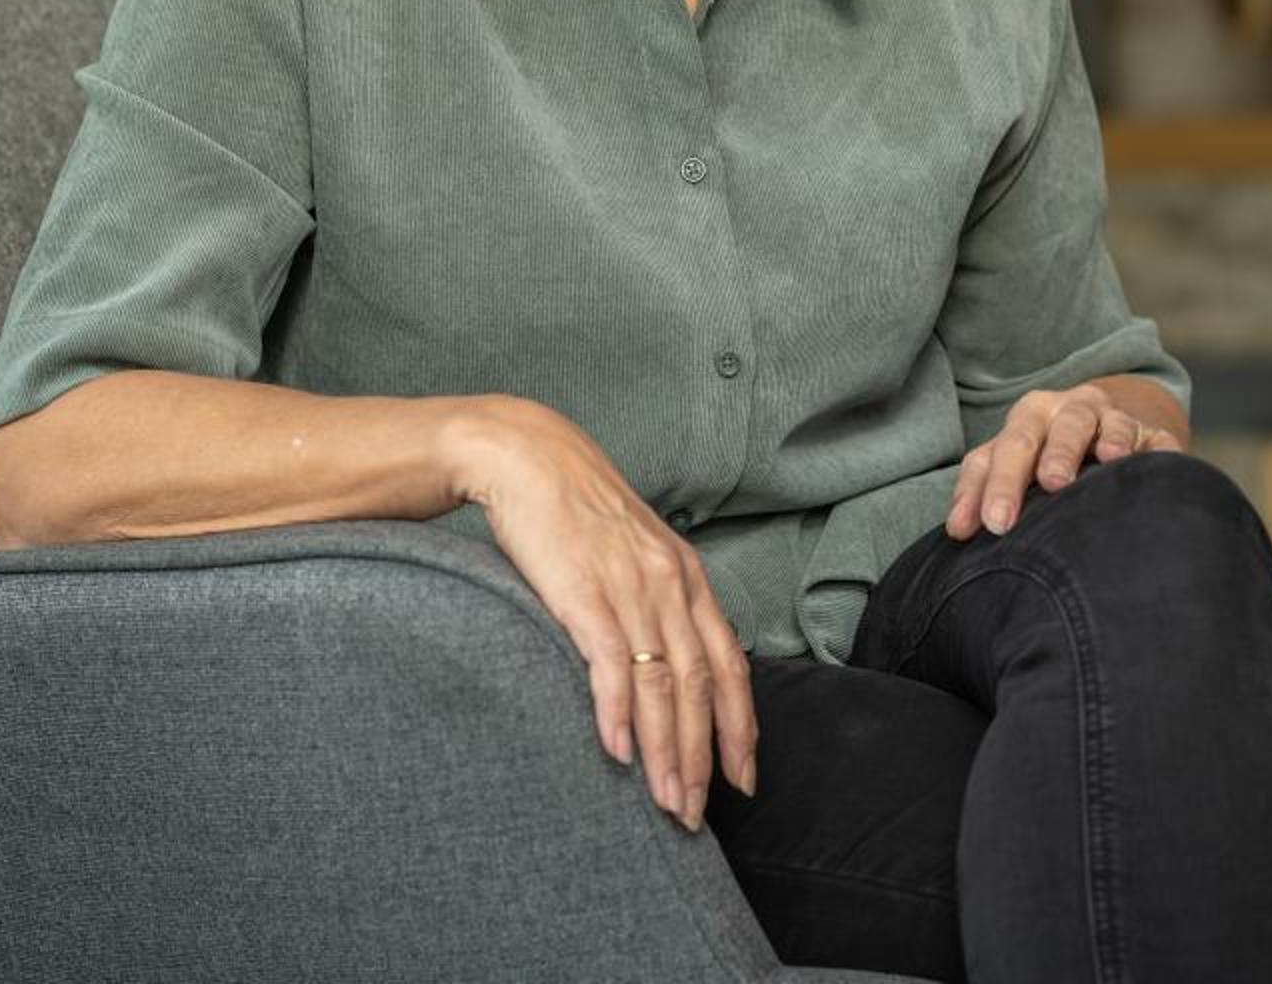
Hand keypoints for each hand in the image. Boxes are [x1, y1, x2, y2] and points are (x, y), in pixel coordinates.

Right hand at [447, 397, 756, 830]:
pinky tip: (618, 752)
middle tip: (695, 814)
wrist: (527, 457)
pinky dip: (617, 713)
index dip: (740, 726)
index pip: (729, 665)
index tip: (743, 778)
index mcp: (687, 578)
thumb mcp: (634, 551)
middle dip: (702, 758)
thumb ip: (657, 600)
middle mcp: (669, 585)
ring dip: (666, 752)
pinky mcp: (585, 593)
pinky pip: (610, 664)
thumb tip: (666, 662)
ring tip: (665, 802)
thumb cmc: (576, 510)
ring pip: (662, 685)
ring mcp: (630, 589)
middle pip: (700, 687)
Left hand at [944, 383, 1180, 539]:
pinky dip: (1156, 451)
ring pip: (1108, 423)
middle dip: (1055, 455)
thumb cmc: (1045, 451)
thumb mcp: (1011, 458)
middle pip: (1058, 428)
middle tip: (1051, 484)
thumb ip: (980, 488)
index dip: (996, 484)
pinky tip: (1152, 464)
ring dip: (1107, 438)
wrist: (1107, 418)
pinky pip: (1157, 439)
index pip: (1007, 448)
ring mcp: (1115, 418)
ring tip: (1105, 458)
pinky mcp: (1153, 433)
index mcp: (1030, 417)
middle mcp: (1070, 410)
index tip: (993, 524)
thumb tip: (957, 531)